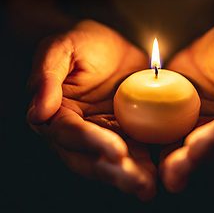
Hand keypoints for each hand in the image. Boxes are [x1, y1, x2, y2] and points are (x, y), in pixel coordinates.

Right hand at [26, 20, 155, 199]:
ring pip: (113, 162)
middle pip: (91, 159)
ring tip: (150, 186)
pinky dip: (147, 164)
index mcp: (58, 114)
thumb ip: (46, 75)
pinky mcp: (126, 133)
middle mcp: (79, 131)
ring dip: (132, 176)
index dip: (91, 143)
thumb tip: (37, 112)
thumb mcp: (62, 47)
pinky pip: (136, 151)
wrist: (110, 45)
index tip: (117, 151)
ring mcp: (104, 134)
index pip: (70, 133)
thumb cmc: (83, 42)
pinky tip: (161, 173)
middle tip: (139, 183)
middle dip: (114, 173)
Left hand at [159, 22, 213, 191]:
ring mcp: (211, 133)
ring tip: (165, 174)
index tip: (195, 145)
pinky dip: (169, 156)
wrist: (204, 49)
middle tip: (175, 169)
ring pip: (202, 156)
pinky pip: (181, 146)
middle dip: (199, 161)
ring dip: (184, 166)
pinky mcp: (191, 131)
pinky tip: (155, 164)